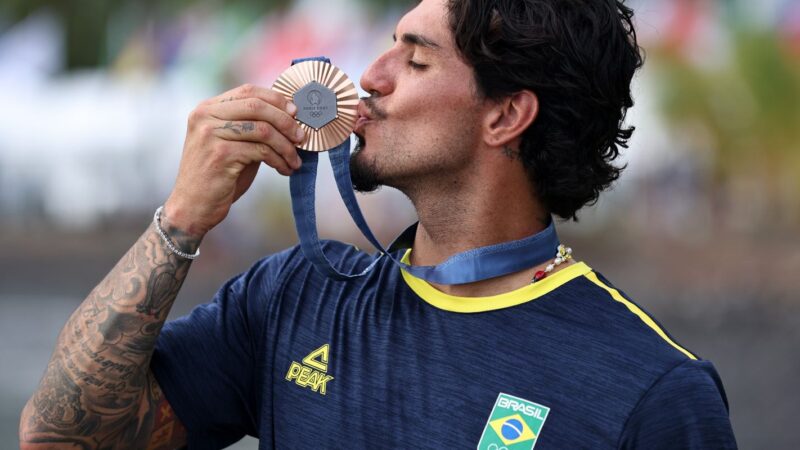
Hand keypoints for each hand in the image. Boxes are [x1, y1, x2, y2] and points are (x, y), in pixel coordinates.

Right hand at [164, 84, 304, 237]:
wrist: (193, 207)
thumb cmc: (217, 177)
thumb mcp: (233, 145)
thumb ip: (252, 128)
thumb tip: (290, 117)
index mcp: (207, 109)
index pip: (248, 91)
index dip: (276, 99)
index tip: (295, 113)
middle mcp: (205, 116)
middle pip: (257, 106)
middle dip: (286, 121)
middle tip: (301, 137)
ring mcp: (211, 134)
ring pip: (263, 129)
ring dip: (286, 146)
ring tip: (294, 160)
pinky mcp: (220, 154)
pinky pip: (261, 151)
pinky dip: (279, 160)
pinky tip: (284, 169)